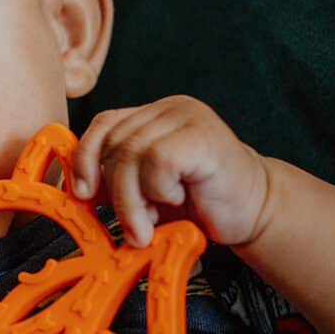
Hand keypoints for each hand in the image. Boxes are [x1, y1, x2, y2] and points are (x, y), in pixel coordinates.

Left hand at [71, 95, 269, 247]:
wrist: (255, 212)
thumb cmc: (201, 202)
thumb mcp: (148, 190)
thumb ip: (119, 178)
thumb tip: (79, 187)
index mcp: (152, 116)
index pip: (104, 124)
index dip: (86, 158)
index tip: (83, 193)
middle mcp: (169, 108)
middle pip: (115, 142)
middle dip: (115, 192)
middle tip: (134, 225)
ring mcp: (188, 117)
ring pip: (131, 153)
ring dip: (133, 200)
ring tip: (150, 224)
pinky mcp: (204, 135)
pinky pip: (159, 160)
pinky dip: (159, 188)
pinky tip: (179, 197)